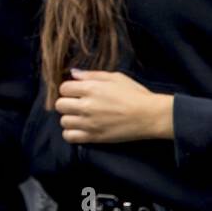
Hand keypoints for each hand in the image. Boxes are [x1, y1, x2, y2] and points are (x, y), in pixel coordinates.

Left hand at [55, 69, 174, 142]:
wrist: (151, 116)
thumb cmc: (136, 94)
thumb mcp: (115, 77)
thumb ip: (92, 75)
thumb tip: (74, 73)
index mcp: (91, 89)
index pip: (64, 88)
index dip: (69, 89)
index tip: (77, 91)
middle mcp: (86, 106)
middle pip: (60, 105)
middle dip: (66, 103)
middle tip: (77, 104)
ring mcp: (89, 123)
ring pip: (63, 121)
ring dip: (69, 118)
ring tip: (79, 117)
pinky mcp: (94, 137)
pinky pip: (70, 137)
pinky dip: (71, 133)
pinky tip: (80, 129)